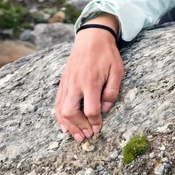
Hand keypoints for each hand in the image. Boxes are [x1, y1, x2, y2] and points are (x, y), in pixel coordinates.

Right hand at [55, 14, 122, 141]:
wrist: (91, 38)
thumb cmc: (107, 54)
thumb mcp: (117, 71)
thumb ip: (112, 91)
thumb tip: (105, 109)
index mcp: (90, 82)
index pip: (90, 109)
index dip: (95, 122)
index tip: (99, 128)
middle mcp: (75, 85)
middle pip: (70, 112)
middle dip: (78, 127)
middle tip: (87, 136)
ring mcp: (67, 84)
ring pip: (61, 110)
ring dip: (68, 126)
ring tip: (76, 136)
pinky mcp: (63, 82)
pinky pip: (57, 103)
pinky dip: (59, 117)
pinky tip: (64, 126)